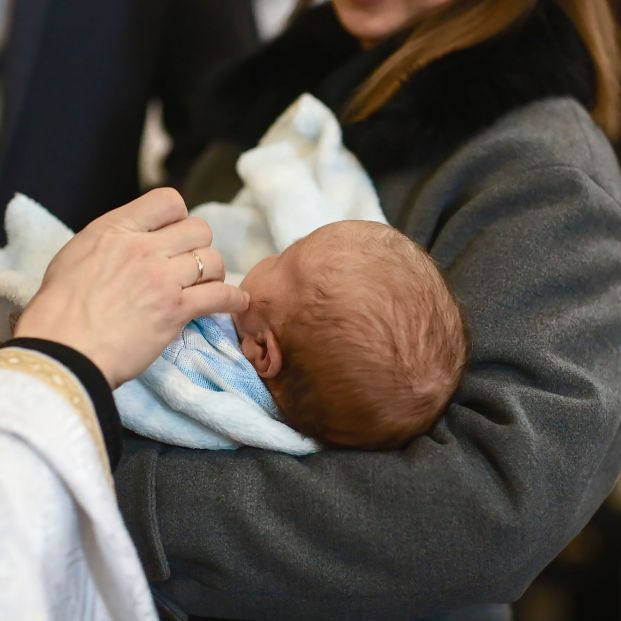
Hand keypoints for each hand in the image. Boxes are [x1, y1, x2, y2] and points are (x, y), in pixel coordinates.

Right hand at [14, 188, 248, 387]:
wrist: (62, 351)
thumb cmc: (59, 310)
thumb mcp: (78, 256)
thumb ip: (113, 241)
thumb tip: (138, 240)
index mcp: (115, 229)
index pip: (168, 200)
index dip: (178, 217)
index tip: (175, 235)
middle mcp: (142, 248)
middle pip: (199, 230)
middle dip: (199, 247)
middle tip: (190, 266)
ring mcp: (161, 279)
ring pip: (213, 260)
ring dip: (213, 274)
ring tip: (205, 287)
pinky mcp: (176, 310)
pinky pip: (220, 296)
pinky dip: (233, 300)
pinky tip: (237, 302)